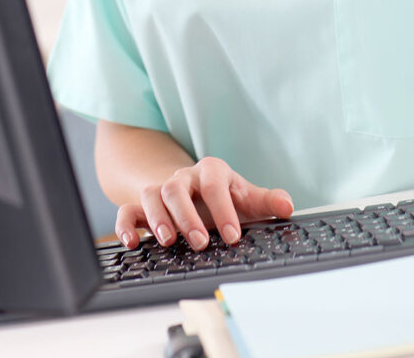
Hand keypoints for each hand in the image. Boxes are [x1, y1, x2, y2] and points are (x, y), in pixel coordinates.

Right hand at [115, 156, 293, 251]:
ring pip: (151, 194)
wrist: (198, 193)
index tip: (232, 236)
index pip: (214, 183)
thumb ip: (267, 201)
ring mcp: (161, 191)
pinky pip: (128, 210)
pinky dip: (126, 224)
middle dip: (188, 216)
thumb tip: (287, 205)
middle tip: (201, 242)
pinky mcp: (143, 207)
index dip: (223, 208)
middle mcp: (183, 178)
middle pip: (177, 187)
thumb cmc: (226, 198)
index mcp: (211, 172)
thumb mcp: (247, 198)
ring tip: (168, 242)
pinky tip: (133, 242)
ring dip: (158, 218)